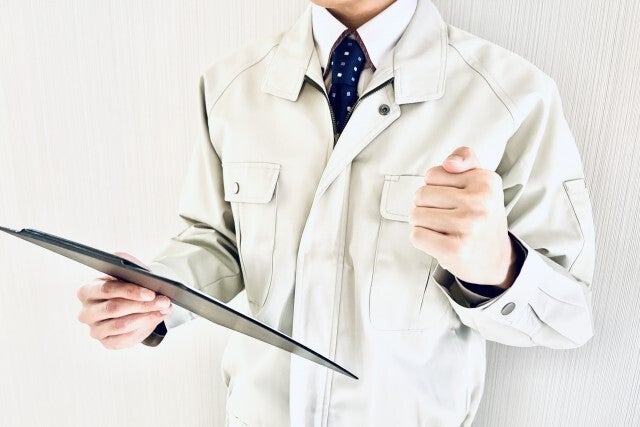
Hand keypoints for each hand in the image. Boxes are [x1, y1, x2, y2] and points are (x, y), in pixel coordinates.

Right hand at [76, 252, 171, 348]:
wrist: (133, 302)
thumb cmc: (128, 285)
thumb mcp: (128, 271)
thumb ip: (129, 263)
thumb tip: (136, 270)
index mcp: (87, 290)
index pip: (107, 289)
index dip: (130, 291)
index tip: (151, 293)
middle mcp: (86, 312)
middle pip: (114, 308)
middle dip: (142, 305)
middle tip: (163, 301)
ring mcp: (95, 329)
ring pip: (120, 325)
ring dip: (146, 317)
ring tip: (163, 310)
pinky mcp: (106, 342)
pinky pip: (124, 339)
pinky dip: (143, 329)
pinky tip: (155, 319)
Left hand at [410, 147, 516, 287]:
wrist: (496, 258)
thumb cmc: (481, 216)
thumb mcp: (481, 181)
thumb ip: (466, 158)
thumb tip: (449, 163)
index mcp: (485, 181)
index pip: (432, 174)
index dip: (436, 188)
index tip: (454, 199)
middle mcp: (480, 203)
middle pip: (421, 195)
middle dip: (427, 206)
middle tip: (447, 217)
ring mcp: (468, 227)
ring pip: (416, 215)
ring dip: (423, 224)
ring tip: (443, 229)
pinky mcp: (455, 250)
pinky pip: (417, 236)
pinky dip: (422, 239)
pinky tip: (440, 241)